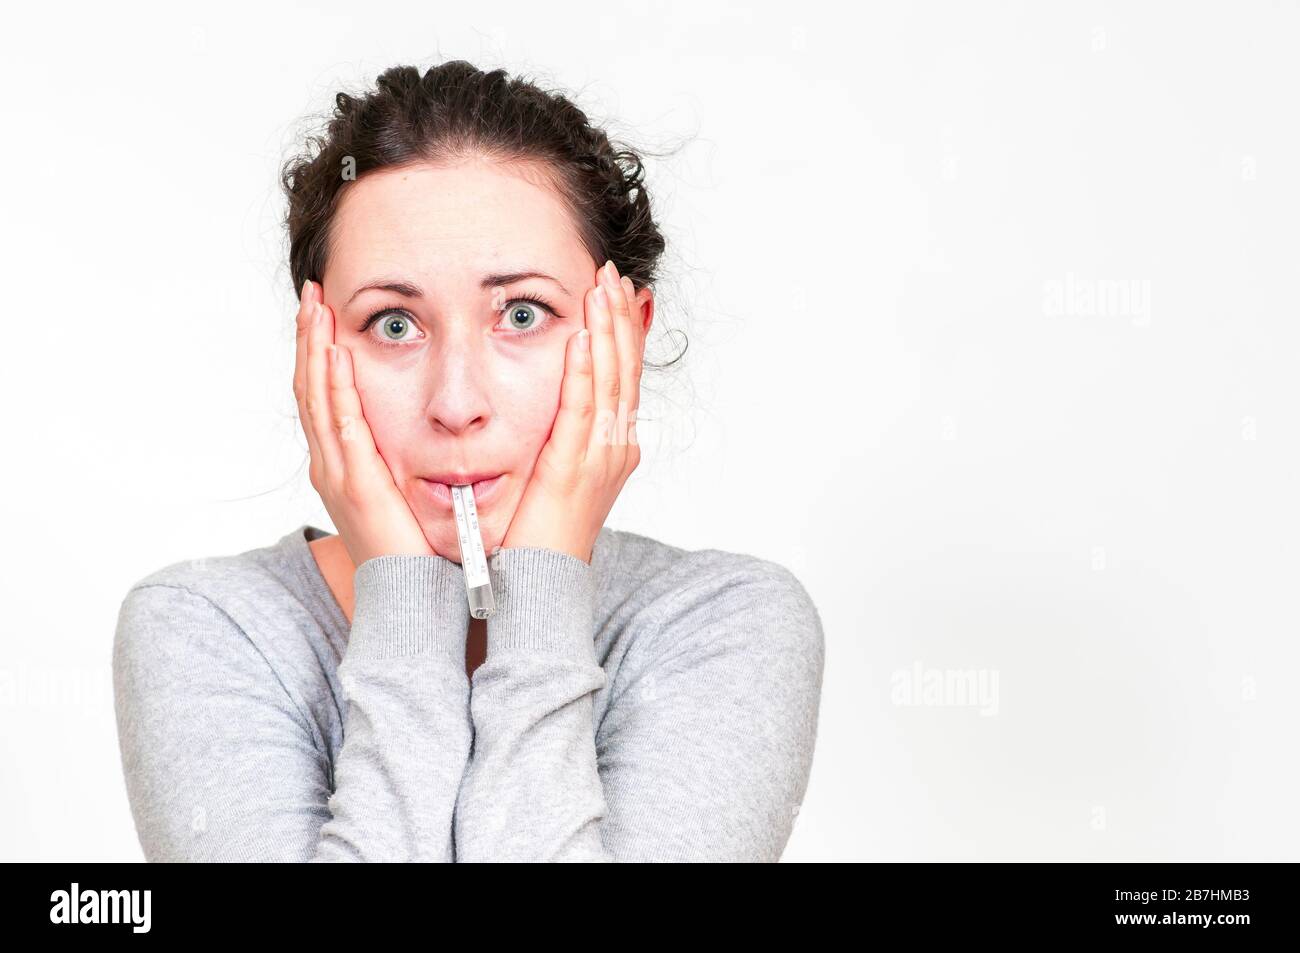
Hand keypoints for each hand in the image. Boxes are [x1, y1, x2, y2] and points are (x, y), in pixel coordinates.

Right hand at [293, 280, 440, 566]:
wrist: (418, 601)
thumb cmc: (422, 550)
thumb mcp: (414, 493)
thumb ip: (414, 460)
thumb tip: (441, 430)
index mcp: (347, 464)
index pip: (327, 395)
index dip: (321, 352)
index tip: (326, 311)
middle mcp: (333, 465)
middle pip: (311, 388)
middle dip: (310, 338)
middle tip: (311, 293)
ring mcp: (338, 474)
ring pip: (316, 399)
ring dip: (314, 350)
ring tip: (314, 307)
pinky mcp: (355, 485)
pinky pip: (339, 425)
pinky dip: (333, 387)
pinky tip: (333, 354)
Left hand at [500, 260, 646, 562]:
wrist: (537, 588)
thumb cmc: (537, 536)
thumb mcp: (553, 474)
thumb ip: (557, 436)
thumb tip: (550, 402)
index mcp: (612, 447)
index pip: (623, 375)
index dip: (622, 330)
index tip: (614, 290)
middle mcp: (616, 449)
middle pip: (625, 370)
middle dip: (619, 318)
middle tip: (613, 273)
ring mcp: (601, 460)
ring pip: (612, 382)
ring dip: (608, 330)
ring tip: (604, 287)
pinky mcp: (575, 471)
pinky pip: (584, 412)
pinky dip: (587, 373)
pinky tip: (584, 338)